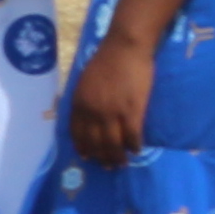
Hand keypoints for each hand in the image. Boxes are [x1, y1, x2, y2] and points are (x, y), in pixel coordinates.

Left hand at [69, 32, 156, 165]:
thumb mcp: (84, 81)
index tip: (87, 157)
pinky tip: (137, 150)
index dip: (83, 147)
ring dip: (117, 157)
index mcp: (79, 104)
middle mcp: (92, 112)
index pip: (77, 133)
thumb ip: (84, 100)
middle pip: (96, 142)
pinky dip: (135, 145)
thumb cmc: (106, 61)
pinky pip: (132, 135)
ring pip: (113, 144)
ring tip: (122, 163)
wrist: (125, 48)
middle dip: (101, 157)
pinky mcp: (132, 110)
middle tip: (108, 166)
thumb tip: (87, 116)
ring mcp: (112, 113)